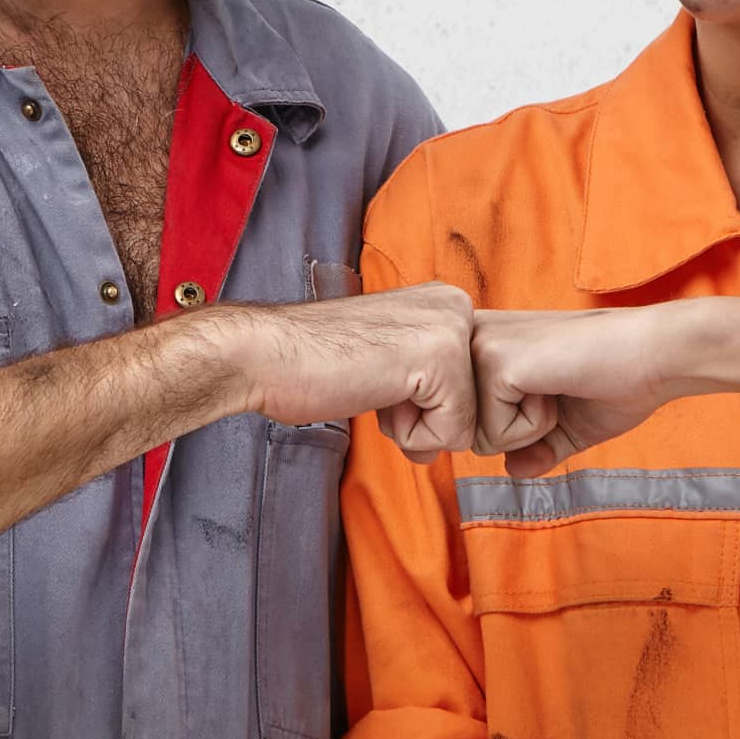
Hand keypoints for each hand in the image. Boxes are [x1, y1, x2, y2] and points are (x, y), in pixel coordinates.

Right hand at [207, 283, 480, 450]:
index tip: (377, 377)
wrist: (264, 355)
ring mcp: (452, 328)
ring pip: (467, 425)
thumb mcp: (390, 361)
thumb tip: (460, 435)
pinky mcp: (442, 358)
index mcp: (446, 304)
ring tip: (373, 387)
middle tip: (373, 384)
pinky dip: (410, 435)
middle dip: (423, 418)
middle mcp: (458, 306)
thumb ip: (430, 385)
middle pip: (475, 408)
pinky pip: (453, 435)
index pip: (470, 390)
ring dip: (414, 427)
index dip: (421, 406)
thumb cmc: (313, 363)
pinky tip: (375, 394)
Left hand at [464, 304, 702, 479]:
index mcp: (486, 344)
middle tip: (560, 390)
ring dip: (529, 430)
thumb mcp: (566, 423)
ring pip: (476, 439)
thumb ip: (533, 448)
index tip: (558, 391)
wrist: (655, 355)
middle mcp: (472, 339)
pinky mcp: (494, 362)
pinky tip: (558, 386)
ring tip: (559, 386)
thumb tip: (511, 470)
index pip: (471, 420)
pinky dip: (535, 427)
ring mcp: (479, 347)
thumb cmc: (617, 381)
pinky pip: (495, 437)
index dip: (518, 428)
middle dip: (519, 433)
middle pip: (466, 433)